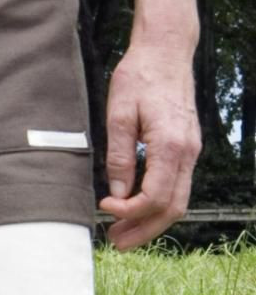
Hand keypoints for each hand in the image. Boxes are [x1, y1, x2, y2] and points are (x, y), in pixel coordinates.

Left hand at [98, 36, 199, 249]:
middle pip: (172, 207)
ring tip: (122, 233)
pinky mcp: (187, 148)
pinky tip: (136, 210)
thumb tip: (116, 193)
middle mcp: (188, 152)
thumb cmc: (139, 78)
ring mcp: (191, 151)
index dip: (129, 212)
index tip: (103, 209)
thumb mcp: (118, 115)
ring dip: (151, 221)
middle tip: (115, 242)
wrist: (166, 53)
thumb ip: (119, 157)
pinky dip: (158, 204)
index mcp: (171, 145)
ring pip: (178, 200)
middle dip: (144, 229)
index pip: (155, 196)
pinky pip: (177, 185)